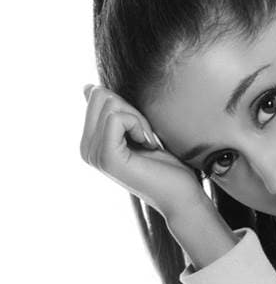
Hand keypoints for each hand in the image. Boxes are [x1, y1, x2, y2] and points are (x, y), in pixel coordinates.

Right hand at [79, 84, 205, 217]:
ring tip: (147, 144)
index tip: (142, 132)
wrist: (182, 194)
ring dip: (138, 120)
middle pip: (101, 96)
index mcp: (90, 141)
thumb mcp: (136, 130)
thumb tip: (88, 89)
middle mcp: (86, 149)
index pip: (97, 95)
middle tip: (146, 137)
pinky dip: (139, 126)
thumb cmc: (166, 164)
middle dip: (131, 110)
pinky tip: (147, 146)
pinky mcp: (107, 157)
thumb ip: (112, 113)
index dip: (128, 107)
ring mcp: (93, 154)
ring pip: (110, 105)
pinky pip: (117, 119)